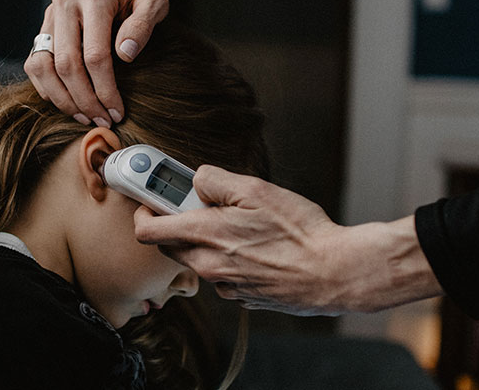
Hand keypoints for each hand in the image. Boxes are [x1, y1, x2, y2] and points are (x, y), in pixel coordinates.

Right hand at [25, 0, 179, 126]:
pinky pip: (34, 64)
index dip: (105, 90)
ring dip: (62, 99)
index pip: (94, 55)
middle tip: (102, 121)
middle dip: (84, 100)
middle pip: (65, 64)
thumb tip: (124, 54)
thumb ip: (143, 25)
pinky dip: (48, 89)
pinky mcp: (43, 27)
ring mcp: (49, 14)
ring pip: (42, 67)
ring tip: (85, 117)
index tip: (117, 111)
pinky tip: (71, 104)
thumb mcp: (154, 3)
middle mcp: (64, 1)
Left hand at [134, 165, 442, 315]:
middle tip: (200, 205)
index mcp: (205, 236)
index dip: (143, 211)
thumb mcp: (257, 190)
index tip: (149, 198)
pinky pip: (223, 275)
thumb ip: (216, 181)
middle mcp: (209, 266)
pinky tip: (257, 249)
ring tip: (240, 226)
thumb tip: (196, 180)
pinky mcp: (243, 297)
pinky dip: (229, 260)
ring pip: (198, 260)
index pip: (148, 230)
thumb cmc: (300, 231)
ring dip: (206, 242)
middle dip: (176, 224)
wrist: (335, 273)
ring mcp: (225, 286)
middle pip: (170, 246)